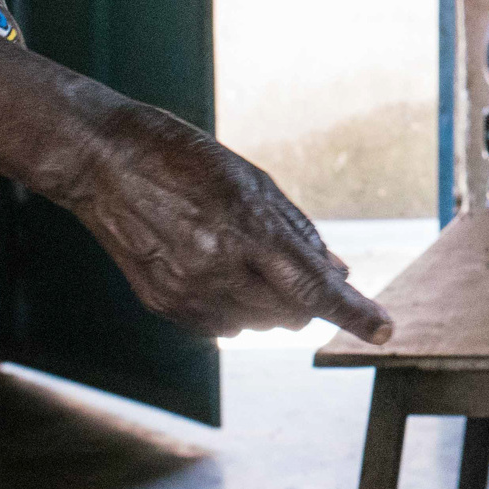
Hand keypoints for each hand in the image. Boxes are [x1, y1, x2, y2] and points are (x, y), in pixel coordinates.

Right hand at [65, 98, 392, 340]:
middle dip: (306, 297)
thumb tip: (338, 271)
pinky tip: (218, 270)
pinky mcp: (164, 306)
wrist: (103, 162)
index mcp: (246, 232)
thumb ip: (298, 231)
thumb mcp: (251, 180)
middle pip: (291, 314)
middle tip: (291, 262)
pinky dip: (235, 307)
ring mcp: (188, 294)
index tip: (384, 330)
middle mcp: (218, 271)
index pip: (314, 288)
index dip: (353, 312)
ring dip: (270, 303)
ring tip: (241, 255)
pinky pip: (221, 327)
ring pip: (258, 325)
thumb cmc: (184, 159)